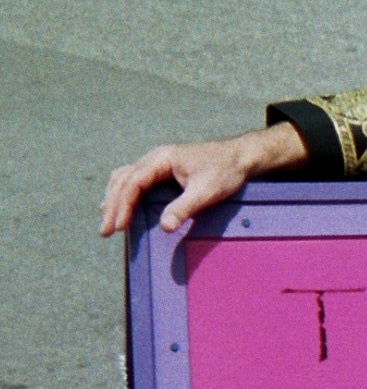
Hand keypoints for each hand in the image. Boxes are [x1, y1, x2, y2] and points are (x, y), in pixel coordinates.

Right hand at [99, 122, 304, 236]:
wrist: (240, 156)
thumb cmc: (225, 170)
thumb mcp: (206, 191)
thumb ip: (184, 208)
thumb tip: (164, 227)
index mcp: (161, 158)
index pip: (133, 182)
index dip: (123, 205)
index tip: (118, 226)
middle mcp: (155, 158)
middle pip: (123, 180)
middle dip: (112, 206)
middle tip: (105, 232)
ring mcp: (158, 162)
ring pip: (125, 178)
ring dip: (114, 199)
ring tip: (107, 222)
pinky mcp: (163, 169)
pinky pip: (135, 180)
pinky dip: (124, 194)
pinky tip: (121, 207)